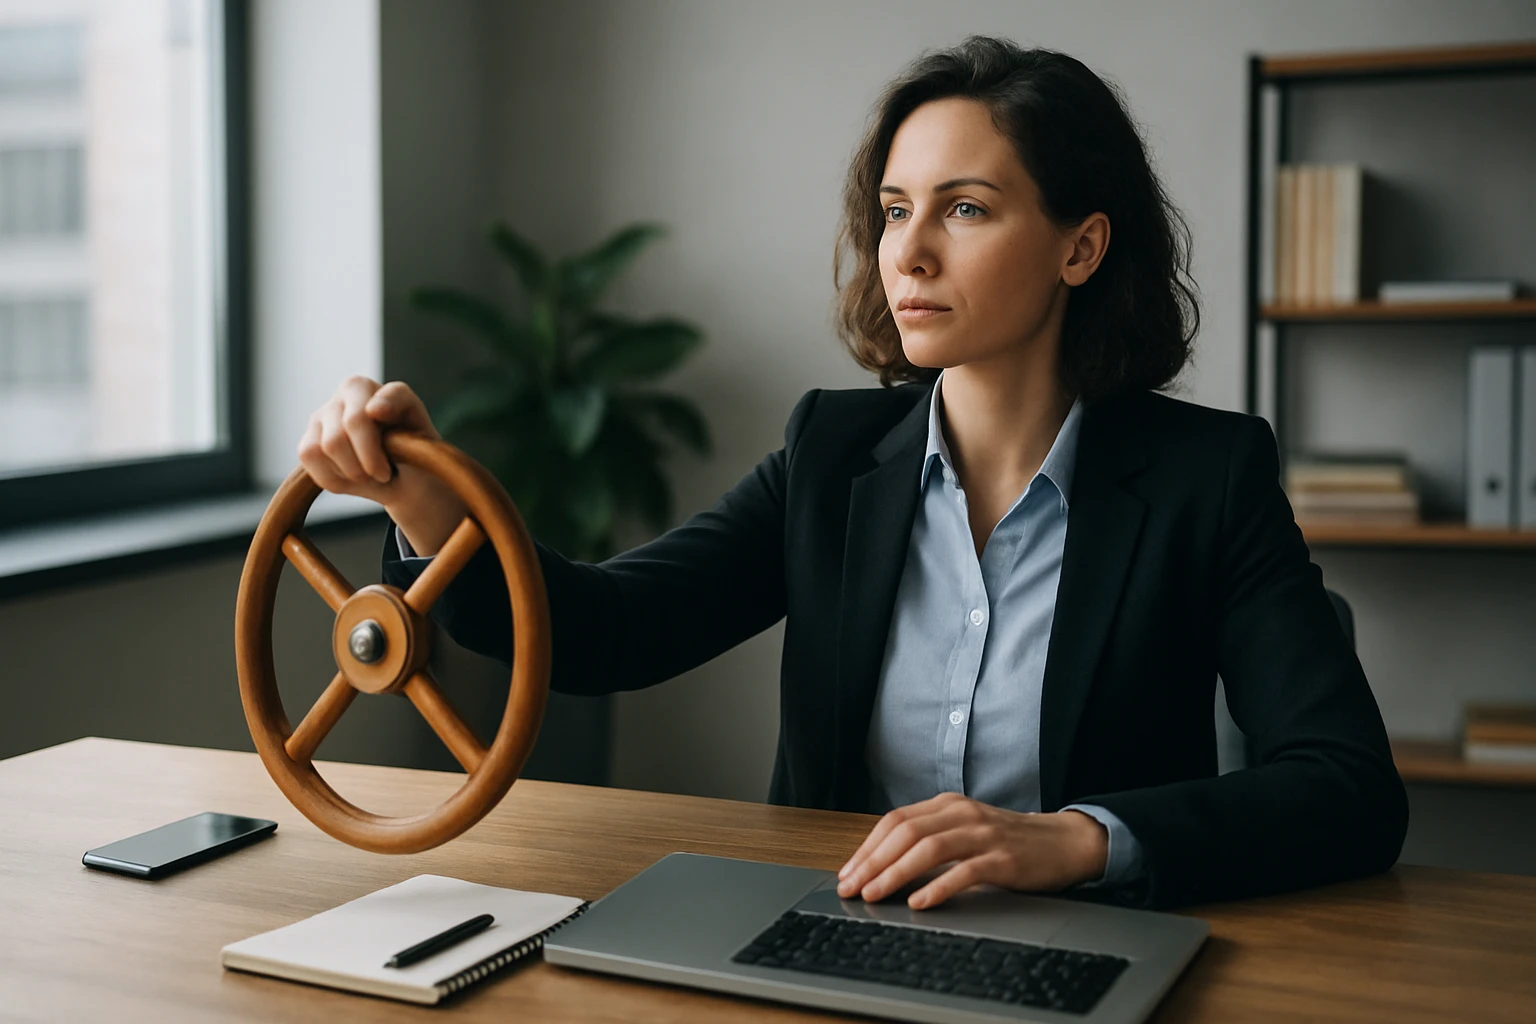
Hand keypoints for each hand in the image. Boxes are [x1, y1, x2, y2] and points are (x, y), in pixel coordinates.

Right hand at [297, 375, 466, 554]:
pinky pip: (310, 463)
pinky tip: (352, 477)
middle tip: (384, 475)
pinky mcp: (307, 443)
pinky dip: (334, 480)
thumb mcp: (421, 423)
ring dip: (351, 473)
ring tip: (370, 475)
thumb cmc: (414, 448)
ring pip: (322, 450)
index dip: (370, 446)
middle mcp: (340, 396)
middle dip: (365, 465)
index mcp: (365, 386)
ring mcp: (320, 417)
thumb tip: (374, 409)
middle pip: (338, 438)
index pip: (359, 414)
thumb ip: (401, 407)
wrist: (405, 475)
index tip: (388, 462)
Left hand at [835, 792, 1108, 909]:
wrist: (1062, 842)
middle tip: (852, 888)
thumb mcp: (964, 831)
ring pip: (928, 848)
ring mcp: (983, 834)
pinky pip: (964, 871)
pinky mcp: (1003, 859)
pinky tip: (919, 902)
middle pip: (905, 832)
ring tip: (875, 894)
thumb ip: (929, 840)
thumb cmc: (1007, 841)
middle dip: (872, 862)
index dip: (866, 848)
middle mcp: (961, 813)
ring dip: (896, 873)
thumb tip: (881, 868)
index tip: (847, 874)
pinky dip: (937, 887)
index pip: (894, 821)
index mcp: (946, 805)